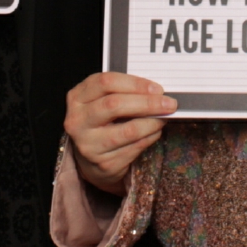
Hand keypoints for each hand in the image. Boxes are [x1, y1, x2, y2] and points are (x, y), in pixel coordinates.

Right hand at [64, 71, 177, 194]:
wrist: (91, 161)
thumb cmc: (102, 123)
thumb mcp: (102, 102)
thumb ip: (123, 93)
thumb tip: (156, 92)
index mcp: (77, 98)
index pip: (106, 83)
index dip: (135, 84)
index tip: (156, 88)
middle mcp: (78, 121)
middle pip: (115, 104)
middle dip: (147, 103)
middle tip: (169, 103)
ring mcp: (89, 144)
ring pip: (128, 130)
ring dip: (153, 122)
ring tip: (164, 118)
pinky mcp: (104, 163)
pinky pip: (135, 147)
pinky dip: (150, 137)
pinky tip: (155, 132)